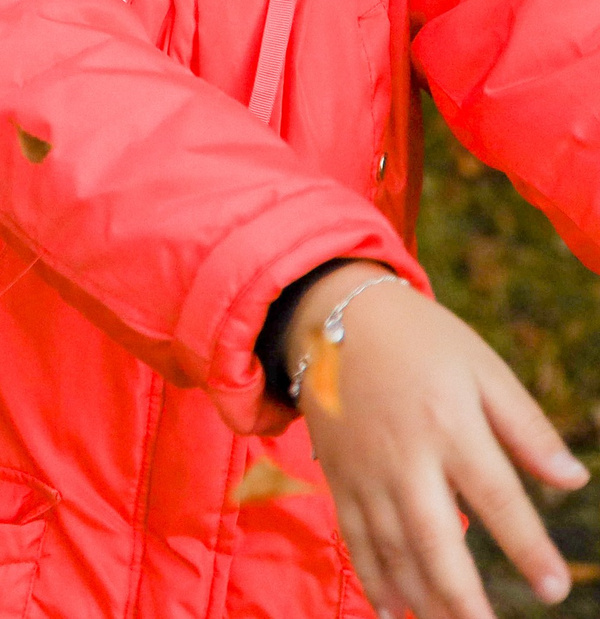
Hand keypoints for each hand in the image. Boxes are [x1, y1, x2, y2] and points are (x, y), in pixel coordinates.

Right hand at [293, 263, 588, 618]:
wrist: (328, 311)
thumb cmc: (419, 337)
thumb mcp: (482, 367)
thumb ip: (526, 426)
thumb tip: (572, 480)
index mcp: (449, 423)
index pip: (495, 496)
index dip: (526, 546)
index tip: (552, 587)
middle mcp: (404, 455)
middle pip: (434, 538)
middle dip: (461, 595)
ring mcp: (364, 469)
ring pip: (391, 546)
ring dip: (419, 596)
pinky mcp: (336, 474)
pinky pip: (353, 534)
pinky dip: (371, 576)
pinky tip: (390, 609)